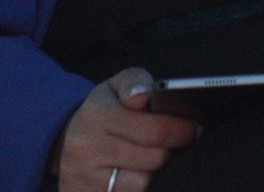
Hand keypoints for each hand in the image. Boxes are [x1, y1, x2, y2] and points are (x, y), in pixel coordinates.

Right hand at [51, 68, 198, 191]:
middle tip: (189, 142)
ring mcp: (88, 179)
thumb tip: (143, 95)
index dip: (182, 129)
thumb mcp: (114, 87)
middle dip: (177, 150)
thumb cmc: (101, 112)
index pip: (153, 128)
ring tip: (168, 157)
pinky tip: (151, 174)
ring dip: (162, 171)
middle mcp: (89, 148)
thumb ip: (135, 82)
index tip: (196, 127)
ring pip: (145, 183)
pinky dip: (147, 186)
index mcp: (97, 115)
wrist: (67, 142)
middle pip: (154, 158)